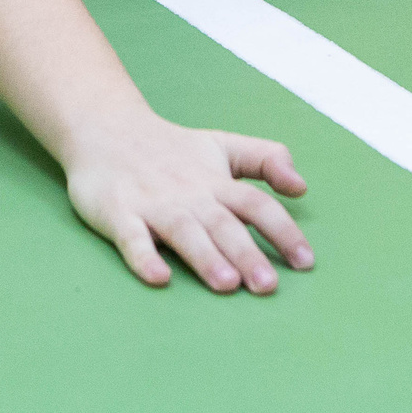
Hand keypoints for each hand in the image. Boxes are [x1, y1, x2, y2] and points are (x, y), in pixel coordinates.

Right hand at [64, 116, 312, 292]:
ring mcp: (152, 203)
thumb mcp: (222, 145)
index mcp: (216, 181)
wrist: (106, 127)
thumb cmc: (172, 148)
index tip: (305, 262)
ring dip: (205, 257)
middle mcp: (189, 194)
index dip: (282, 231)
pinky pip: (131, 237)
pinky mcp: (118, 212)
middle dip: (246, 254)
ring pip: (183, 231)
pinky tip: (159, 277)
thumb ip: (265, 159)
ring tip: (227, 284)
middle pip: (222, 224)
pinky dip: (144, 257)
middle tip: (268, 285)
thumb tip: (301, 187)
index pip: (256, 205)